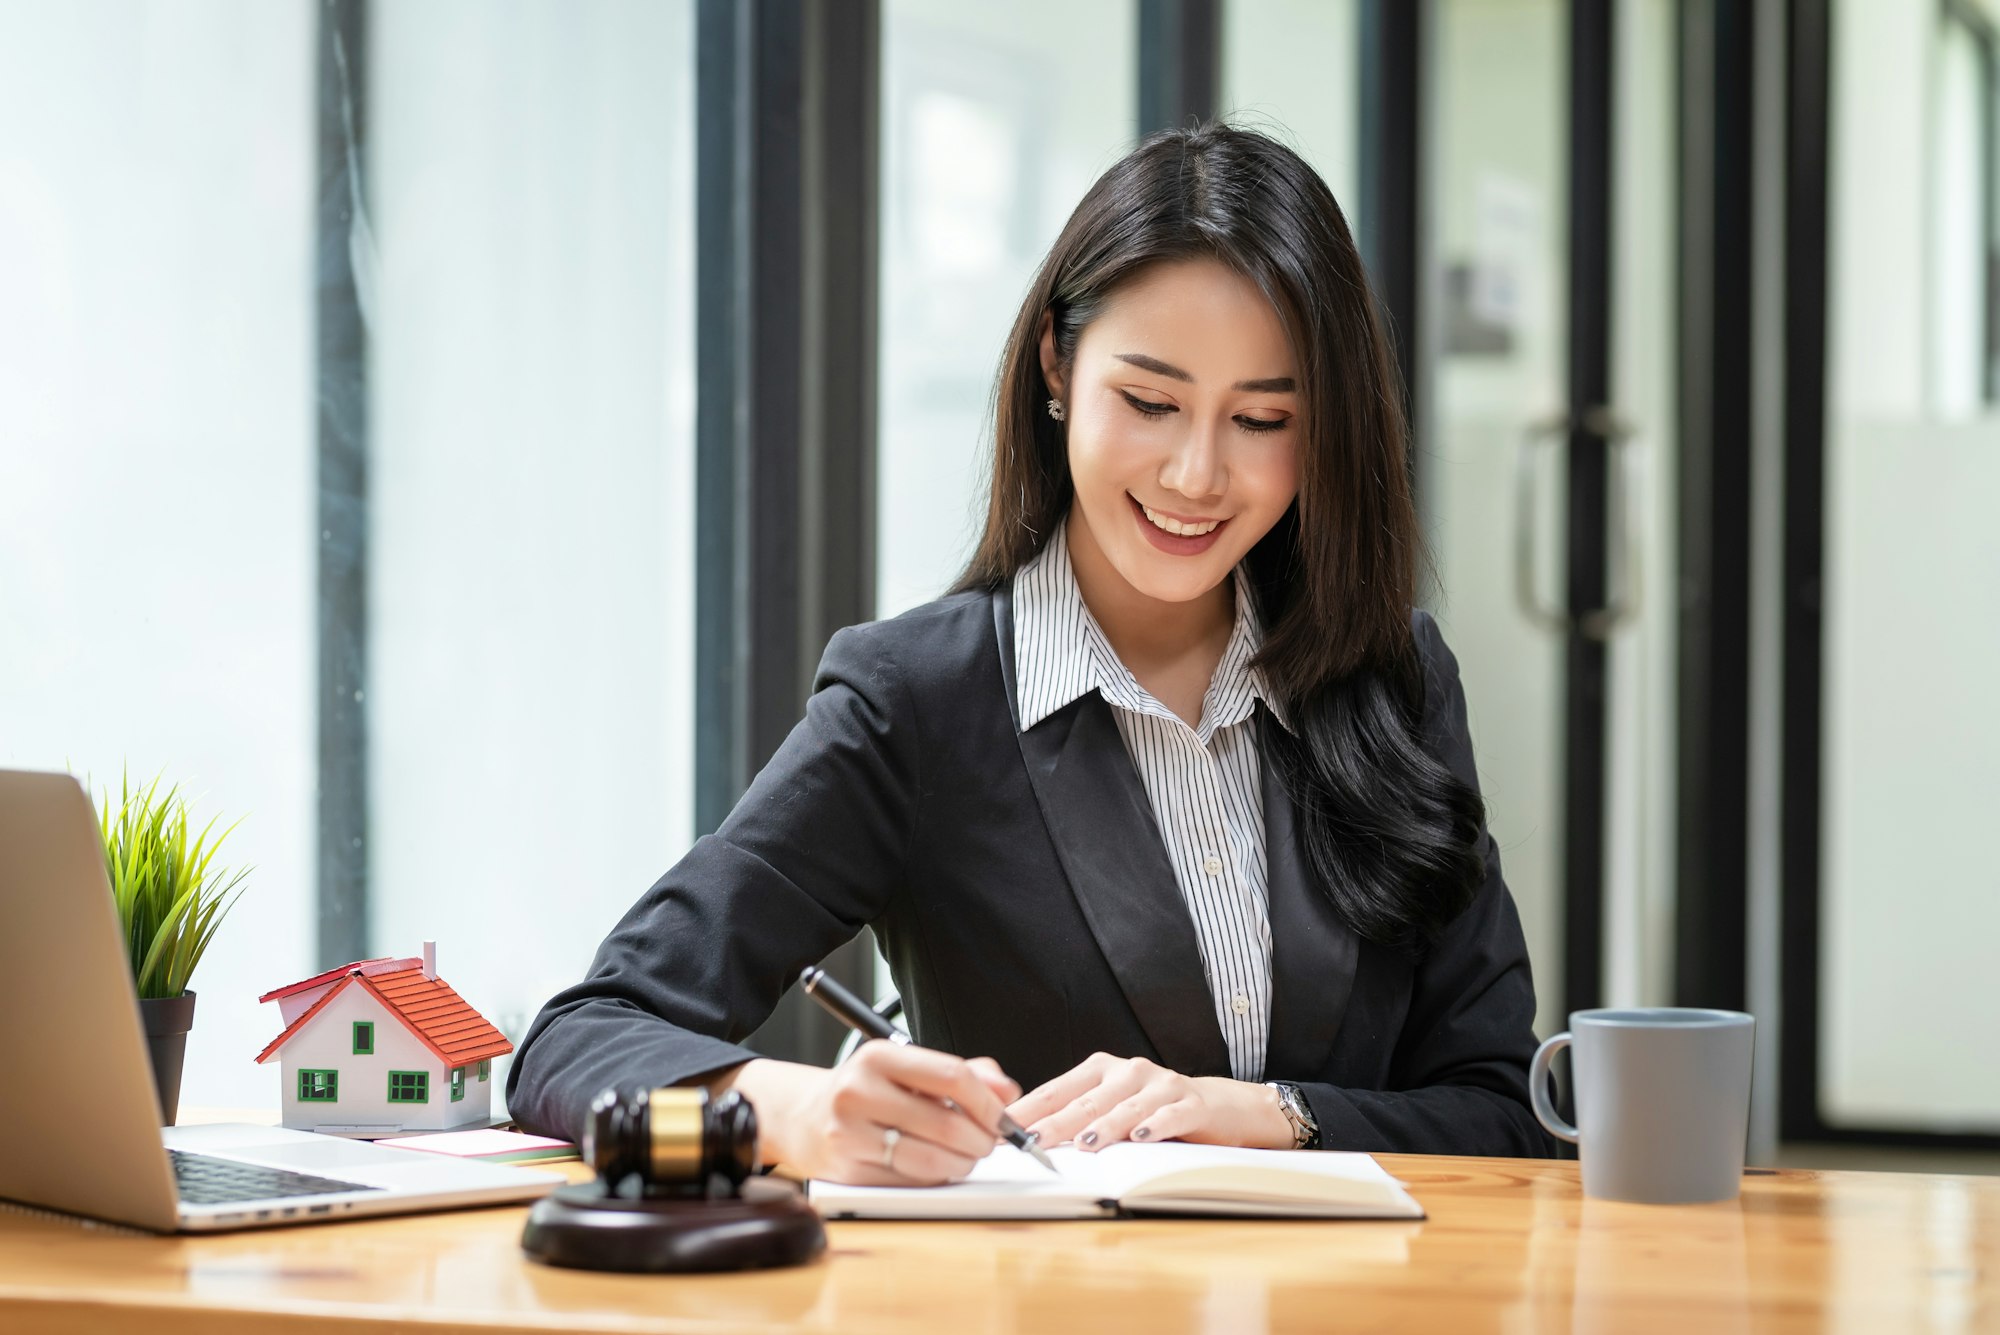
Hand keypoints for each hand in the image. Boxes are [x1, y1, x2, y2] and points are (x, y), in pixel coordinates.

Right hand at [723, 1044, 1020, 1185]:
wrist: (804, 1118)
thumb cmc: (868, 1091)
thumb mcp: (910, 1069)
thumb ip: (965, 1074)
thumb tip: (1008, 1092)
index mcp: (879, 1056)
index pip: (952, 1076)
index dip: (988, 1102)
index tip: (1003, 1117)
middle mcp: (859, 1091)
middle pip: (947, 1123)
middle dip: (981, 1139)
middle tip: (989, 1143)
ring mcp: (850, 1134)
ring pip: (932, 1159)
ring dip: (963, 1163)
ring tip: (966, 1156)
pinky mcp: (849, 1170)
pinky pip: (912, 1182)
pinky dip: (937, 1178)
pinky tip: (939, 1167)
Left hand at [1007, 1052, 1292, 1151]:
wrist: (1217, 1107)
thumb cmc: (1152, 1110)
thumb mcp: (1112, 1108)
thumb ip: (1077, 1117)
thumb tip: (1028, 1139)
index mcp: (1102, 1070)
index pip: (1058, 1090)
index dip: (1031, 1109)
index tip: (1005, 1128)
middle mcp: (1130, 1071)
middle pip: (1087, 1100)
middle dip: (1057, 1122)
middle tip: (1033, 1140)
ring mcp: (1162, 1085)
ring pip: (1127, 1108)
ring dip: (1104, 1126)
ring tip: (1084, 1143)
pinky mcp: (1192, 1104)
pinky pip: (1171, 1116)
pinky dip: (1155, 1127)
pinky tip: (1141, 1138)